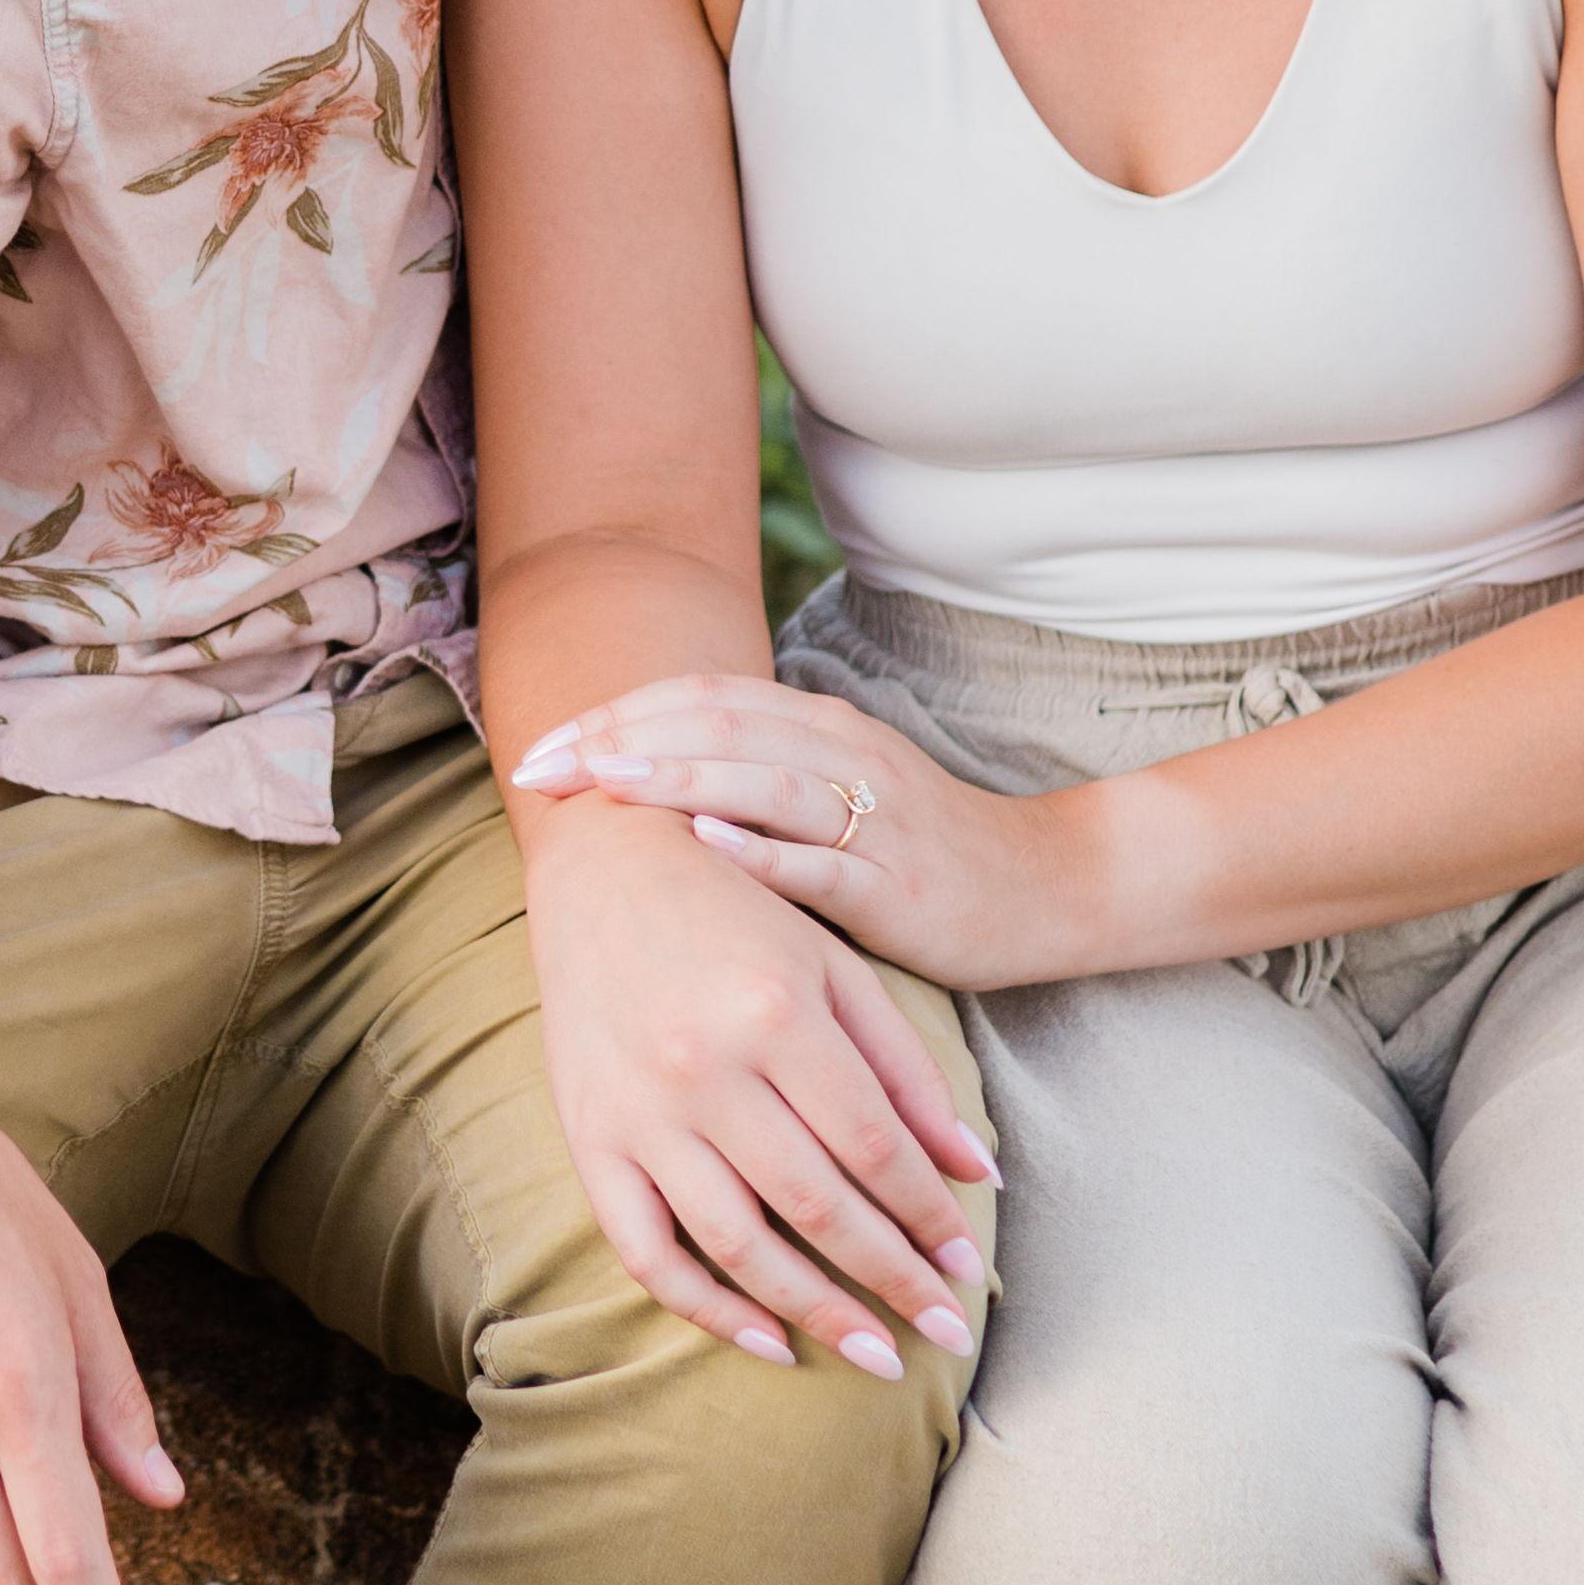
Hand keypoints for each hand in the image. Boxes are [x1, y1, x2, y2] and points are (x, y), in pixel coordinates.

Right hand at [508, 788, 997, 1376]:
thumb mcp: (836, 967)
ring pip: (739, 1243)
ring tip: (879, 1357)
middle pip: (818, 1206)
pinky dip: (708, 1307)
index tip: (967, 1268)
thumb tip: (976, 1173)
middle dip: (895, 1281)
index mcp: (775, 1013)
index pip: (873, 1148)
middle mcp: (704, 1068)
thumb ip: (907, 1070)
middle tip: (951, 1335)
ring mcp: (639, 1111)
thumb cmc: (736, 908)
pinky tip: (769, 1342)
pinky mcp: (590, 1138)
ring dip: (817, 1313)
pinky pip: (646, 1249)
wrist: (602, 860)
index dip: (928, 1217)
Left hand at [514, 677, 1089, 996]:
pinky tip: (708, 843)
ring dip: (680, 774)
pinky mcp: (901, 885)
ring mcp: (875, 817)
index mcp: (817, 726)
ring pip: (766, 779)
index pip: (697, 697)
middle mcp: (843, 754)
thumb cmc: (918, 847)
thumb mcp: (832, 791)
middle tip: (537, 769)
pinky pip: (827, 862)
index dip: (612, 714)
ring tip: (605, 780)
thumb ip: (752, 772)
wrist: (1047, 887)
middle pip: (716, 723)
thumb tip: (633, 776)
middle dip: (618, 739)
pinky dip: (764, 850)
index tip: (536, 749)